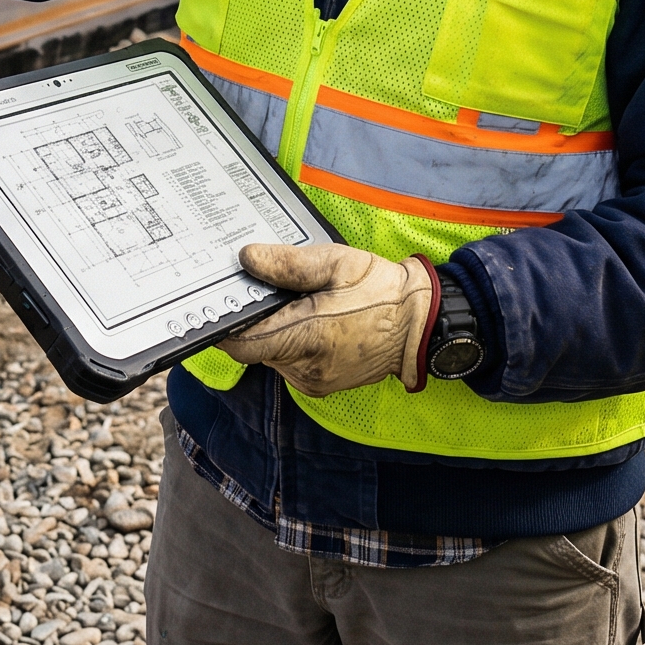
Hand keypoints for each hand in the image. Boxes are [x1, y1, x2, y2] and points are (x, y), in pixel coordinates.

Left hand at [218, 244, 434, 396]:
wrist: (417, 326)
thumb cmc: (380, 291)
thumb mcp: (336, 263)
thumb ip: (288, 263)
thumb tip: (248, 259)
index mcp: (308, 336)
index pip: (243, 343)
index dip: (228, 324)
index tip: (226, 303)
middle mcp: (305, 367)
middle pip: (255, 347)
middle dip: (258, 320)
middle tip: (274, 293)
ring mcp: (312, 380)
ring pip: (271, 355)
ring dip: (275, 332)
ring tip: (300, 305)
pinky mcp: (319, 385)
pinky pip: (289, 364)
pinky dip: (291, 344)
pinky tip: (311, 322)